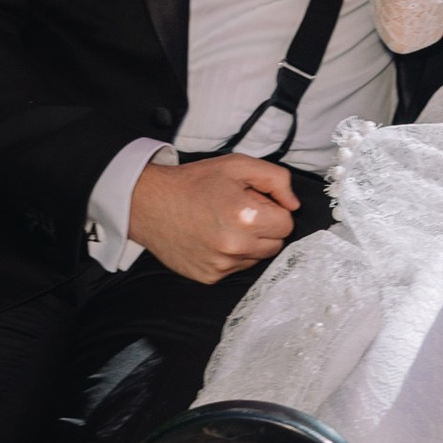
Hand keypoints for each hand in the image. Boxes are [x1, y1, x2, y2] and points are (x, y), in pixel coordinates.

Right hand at [128, 153, 299, 283]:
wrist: (149, 203)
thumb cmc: (193, 183)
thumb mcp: (237, 165)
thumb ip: (275, 180)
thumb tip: (293, 205)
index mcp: (246, 217)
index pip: (287, 224)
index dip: (273, 209)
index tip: (254, 202)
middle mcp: (235, 246)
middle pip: (275, 244)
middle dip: (264, 228)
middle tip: (239, 212)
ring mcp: (221, 265)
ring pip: (256, 258)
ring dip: (248, 244)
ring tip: (223, 224)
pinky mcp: (209, 277)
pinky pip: (235, 269)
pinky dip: (230, 256)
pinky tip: (212, 238)